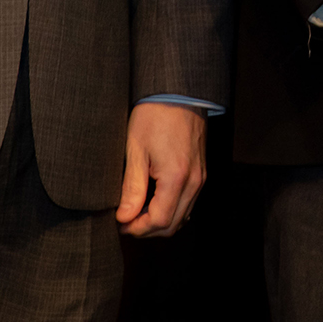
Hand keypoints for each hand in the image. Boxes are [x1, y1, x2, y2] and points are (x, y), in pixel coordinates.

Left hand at [116, 102, 207, 237]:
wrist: (178, 93)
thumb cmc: (154, 116)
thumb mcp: (135, 150)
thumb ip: (132, 188)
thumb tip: (124, 218)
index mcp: (176, 178)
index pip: (159, 221)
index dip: (137, 229)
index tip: (120, 224)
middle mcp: (193, 181)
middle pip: (173, 225)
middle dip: (148, 229)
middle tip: (126, 221)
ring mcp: (200, 177)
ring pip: (183, 216)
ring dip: (160, 221)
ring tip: (137, 211)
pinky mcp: (201, 172)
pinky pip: (188, 202)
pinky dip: (172, 210)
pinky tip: (154, 200)